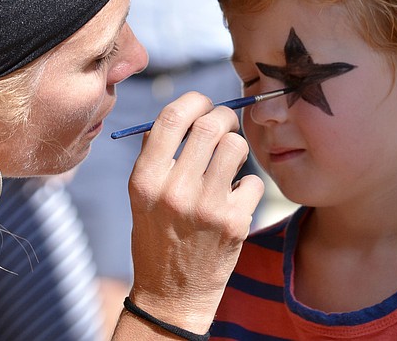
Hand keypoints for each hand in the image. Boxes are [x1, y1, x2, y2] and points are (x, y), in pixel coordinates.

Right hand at [125, 92, 263, 333]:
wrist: (172, 294)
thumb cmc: (157, 236)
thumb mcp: (142, 196)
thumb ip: (157, 154)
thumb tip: (187, 112)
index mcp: (146, 179)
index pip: (172, 117)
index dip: (195, 101)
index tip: (204, 104)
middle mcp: (174, 191)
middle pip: (210, 126)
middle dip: (224, 116)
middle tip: (226, 124)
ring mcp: (207, 208)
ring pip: (237, 147)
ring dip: (238, 148)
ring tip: (230, 163)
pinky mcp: (234, 224)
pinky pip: (254, 182)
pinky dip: (248, 187)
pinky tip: (235, 201)